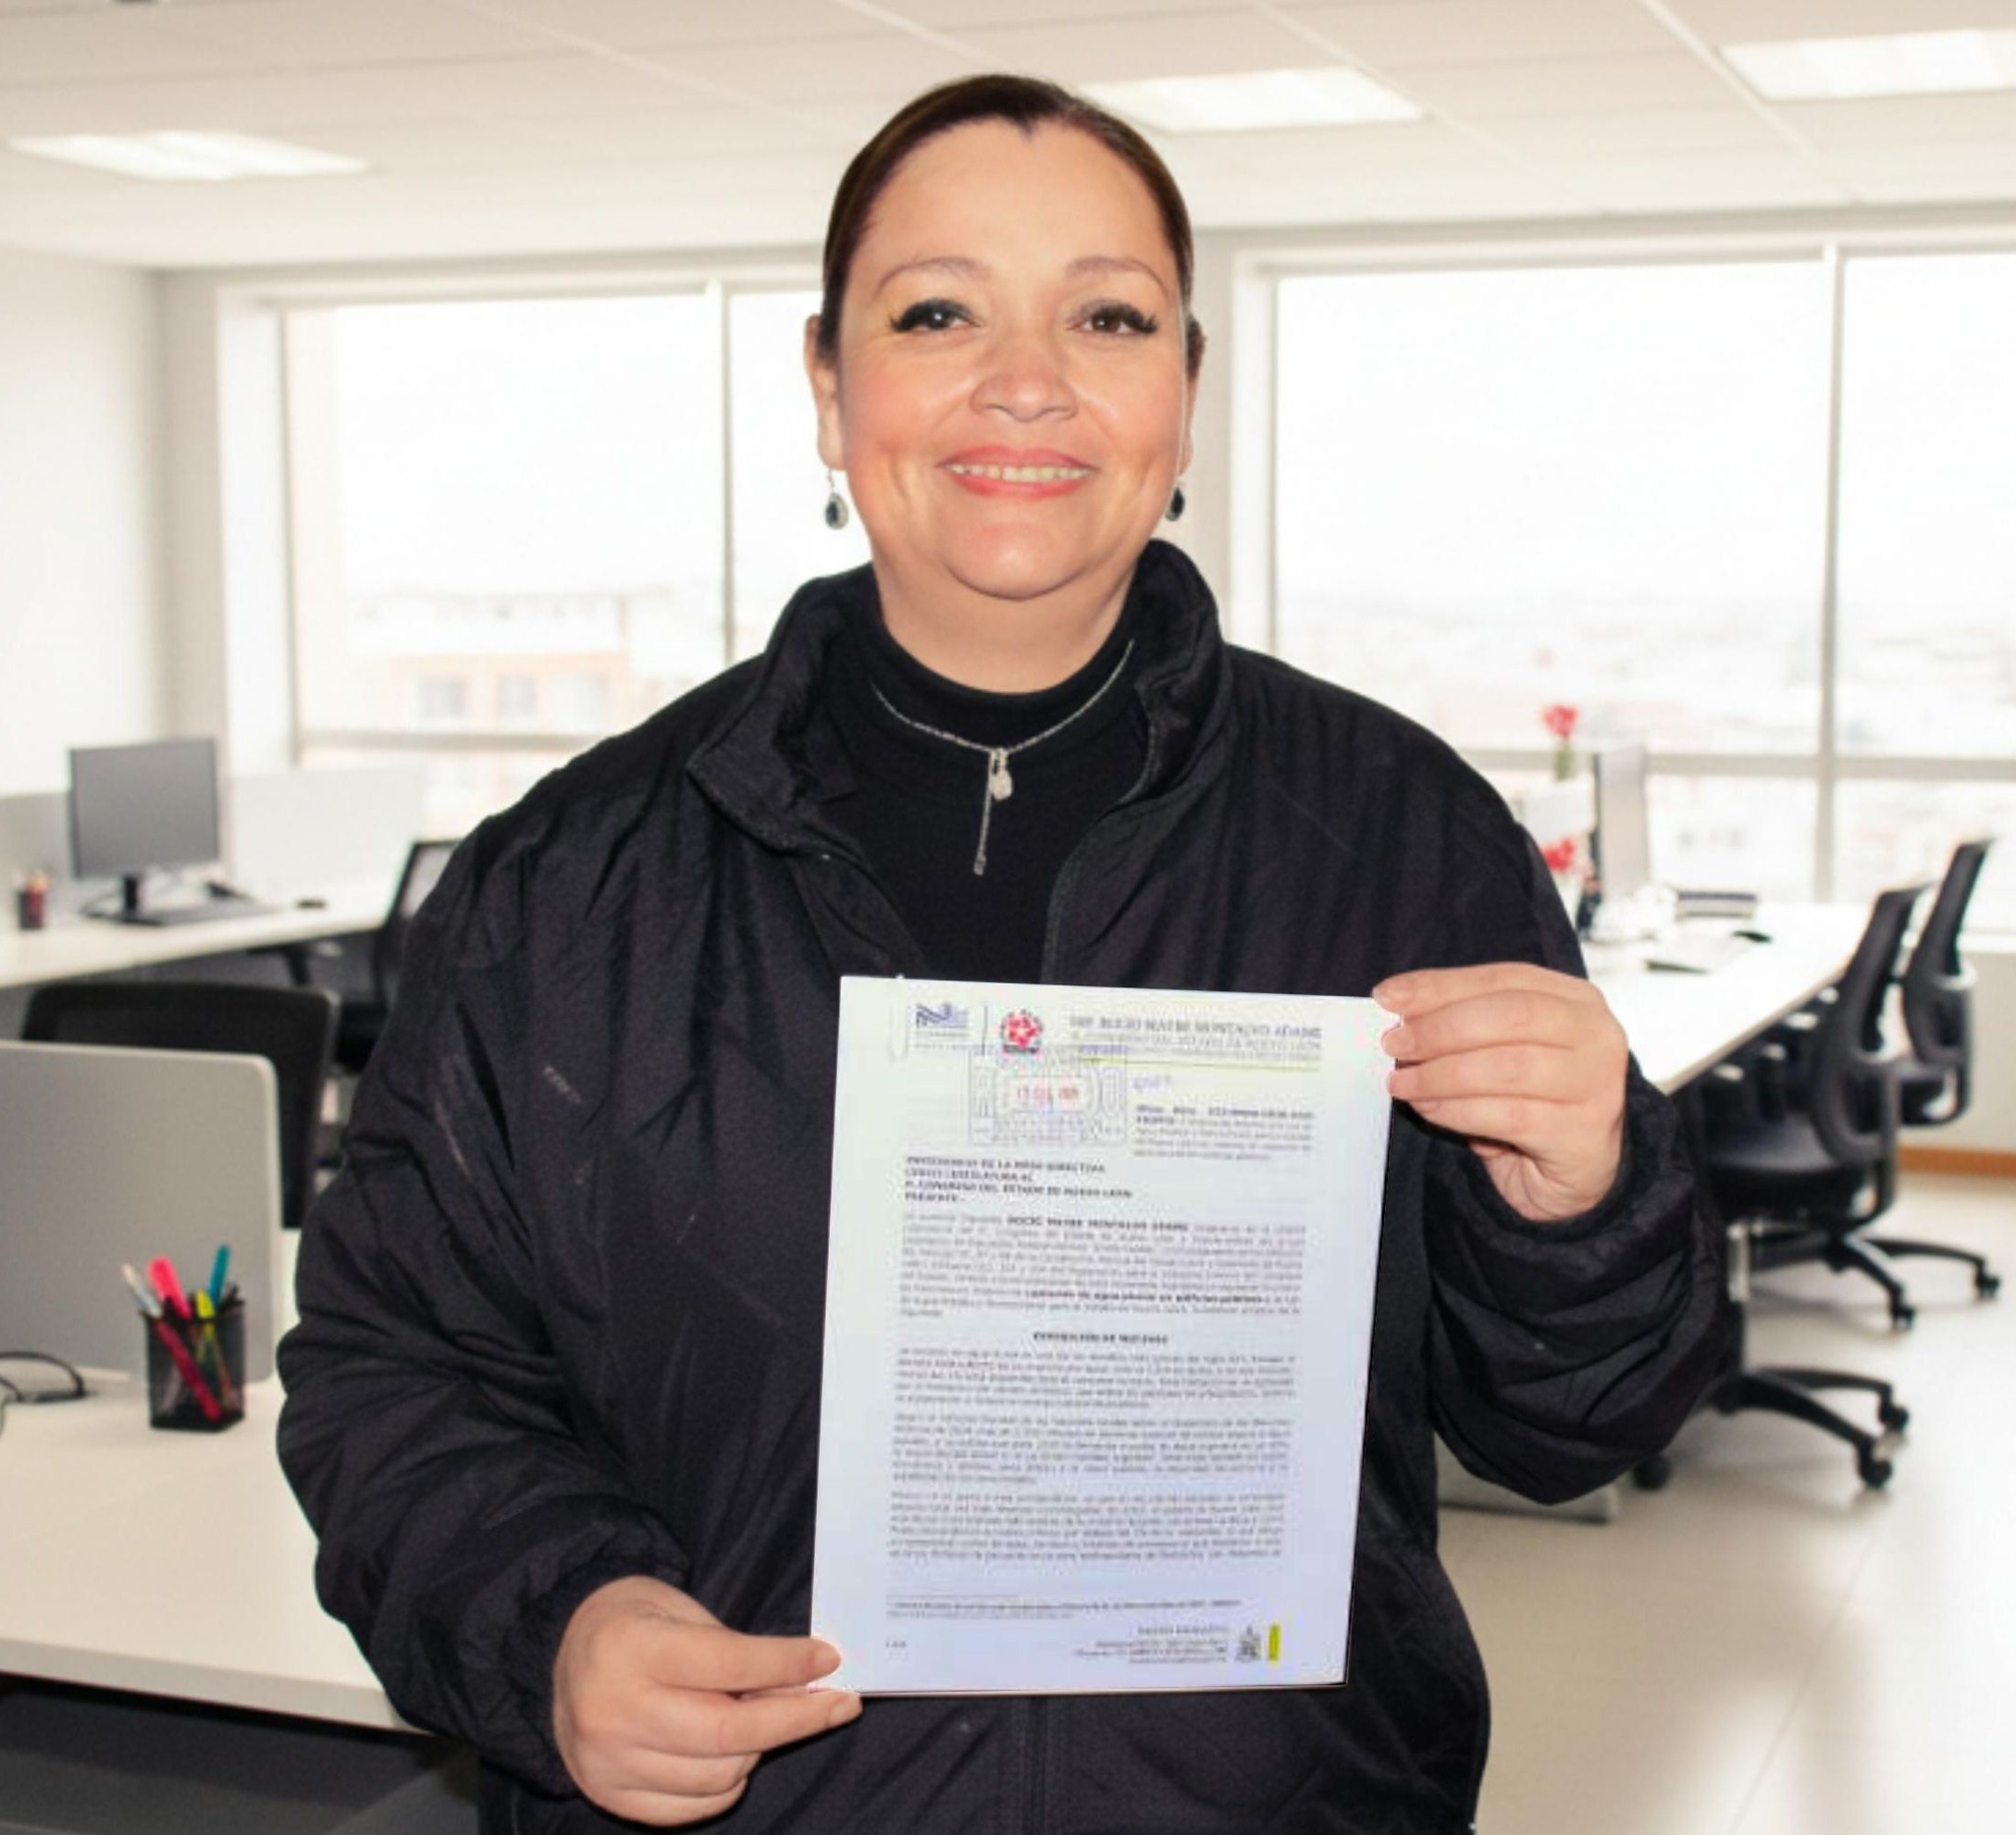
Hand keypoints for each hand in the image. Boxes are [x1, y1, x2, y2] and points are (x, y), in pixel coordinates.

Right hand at [553, 1575, 860, 1825]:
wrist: (557, 1656)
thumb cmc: (633, 1623)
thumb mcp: (680, 1610)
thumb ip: (735, 1650)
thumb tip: (806, 1684)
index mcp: (631, 1648)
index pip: (730, 1663)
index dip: (788, 1665)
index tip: (830, 1660)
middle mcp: (615, 1710)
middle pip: (729, 1732)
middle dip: (797, 1719)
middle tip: (838, 1704)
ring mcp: (608, 1762)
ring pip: (718, 1776)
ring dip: (759, 1748)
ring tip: (766, 1718)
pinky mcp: (609, 1795)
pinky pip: (692, 1808)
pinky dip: (726, 1784)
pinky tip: (733, 1751)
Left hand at [1375, 963, 1627, 1223]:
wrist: (1566, 1175)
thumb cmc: (1527, 1100)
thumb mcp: (1495, 1051)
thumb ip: (1460, 1021)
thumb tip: (1397, 1004)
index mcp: (1576, 1000)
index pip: (1503, 979)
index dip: (1442, 985)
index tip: (1387, 996)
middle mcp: (1598, 1036)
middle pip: (1510, 1016)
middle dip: (1440, 1028)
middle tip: (1394, 1044)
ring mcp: (1598, 1086)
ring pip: (1508, 1067)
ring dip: (1442, 1074)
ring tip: (1402, 1083)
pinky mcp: (1583, 1134)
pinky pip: (1507, 1116)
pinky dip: (1458, 1111)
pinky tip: (1428, 1109)